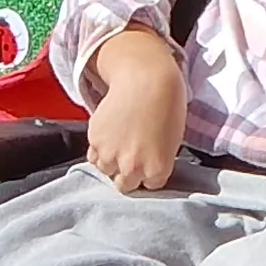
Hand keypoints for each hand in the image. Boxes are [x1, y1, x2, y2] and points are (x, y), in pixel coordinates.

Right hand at [83, 27, 186, 193]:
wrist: (146, 78)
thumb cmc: (167, 104)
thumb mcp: (171, 141)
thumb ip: (156, 160)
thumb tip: (144, 168)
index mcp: (157, 170)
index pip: (150, 186)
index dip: (148, 172)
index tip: (148, 160)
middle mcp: (133, 168)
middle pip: (124, 185)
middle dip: (127, 173)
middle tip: (131, 154)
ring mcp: (111, 156)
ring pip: (105, 170)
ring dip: (110, 160)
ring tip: (119, 140)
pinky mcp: (95, 141)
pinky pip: (93, 154)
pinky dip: (99, 147)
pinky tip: (111, 132)